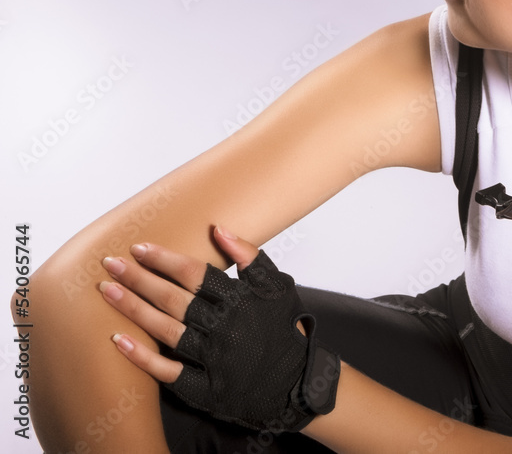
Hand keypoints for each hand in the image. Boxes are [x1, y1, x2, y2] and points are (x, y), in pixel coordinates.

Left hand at [100, 226, 339, 432]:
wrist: (297, 383)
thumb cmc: (285, 330)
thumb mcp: (278, 288)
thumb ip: (251, 257)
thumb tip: (219, 229)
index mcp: (241, 301)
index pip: (195, 274)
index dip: (164, 259)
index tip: (139, 248)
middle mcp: (225, 328)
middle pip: (173, 299)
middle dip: (138, 279)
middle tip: (110, 264)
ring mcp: (213, 360)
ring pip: (166, 330)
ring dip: (133, 309)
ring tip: (107, 291)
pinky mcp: (206, 388)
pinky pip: (168, 371)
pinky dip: (143, 357)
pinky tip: (119, 340)